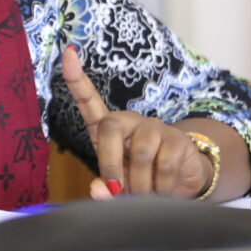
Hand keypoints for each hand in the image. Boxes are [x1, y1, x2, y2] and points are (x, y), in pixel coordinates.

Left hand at [60, 45, 211, 199]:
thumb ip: (105, 188)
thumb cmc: (140, 180)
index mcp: (108, 129)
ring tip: (144, 197)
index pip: (88, 100)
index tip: (67, 52)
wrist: (182, 184)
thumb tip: (98, 189)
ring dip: (140, 185)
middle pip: (109, 127)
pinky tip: (163, 192)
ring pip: (140, 154)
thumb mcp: (118, 186)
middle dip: (109, 162)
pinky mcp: (177, 140)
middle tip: (116, 189)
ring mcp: (154, 127)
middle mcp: (129, 122)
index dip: (76, 78)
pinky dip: (161, 188)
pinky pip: (164, 166)